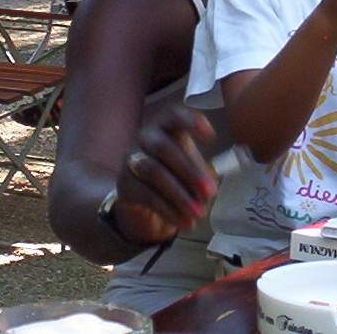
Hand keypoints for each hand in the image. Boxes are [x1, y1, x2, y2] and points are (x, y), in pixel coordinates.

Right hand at [113, 103, 216, 245]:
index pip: (174, 115)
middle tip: (210, 193)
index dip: (191, 121)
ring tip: (199, 214)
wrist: (144, 197)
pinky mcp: (124, 183)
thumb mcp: (191, 166)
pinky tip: (184, 222)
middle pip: (165, 148)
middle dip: (190, 171)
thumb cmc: (176, 172)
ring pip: (154, 173)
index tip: (211, 136)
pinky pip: (146, 195)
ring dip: (179, 195)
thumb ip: (202, 173)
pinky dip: (168, 210)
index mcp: (167, 125)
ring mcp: (132, 158)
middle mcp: (146, 136)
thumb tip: (209, 190)